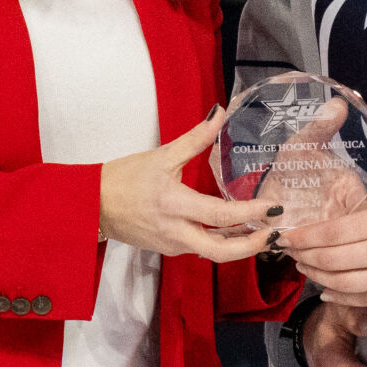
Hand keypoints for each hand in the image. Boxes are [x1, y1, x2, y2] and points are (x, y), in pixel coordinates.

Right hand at [100, 108, 284, 260]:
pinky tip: (233, 231)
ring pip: (212, 253)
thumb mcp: (162, 155)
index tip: (272, 207)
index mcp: (174, 204)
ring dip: (239, 246)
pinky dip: (220, 242)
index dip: (250, 213)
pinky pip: (199, 249)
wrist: (93, 204)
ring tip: (261, 232)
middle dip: (251, 246)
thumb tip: (219, 113)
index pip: (220, 215)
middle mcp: (175, 231)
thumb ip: (195, 138)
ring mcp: (171, 244)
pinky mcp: (167, 249)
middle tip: (274, 233)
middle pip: (221, 251)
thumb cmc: (125, 178)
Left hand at [283, 117, 366, 307]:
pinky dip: (342, 297)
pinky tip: (328, 291)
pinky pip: (365, 300)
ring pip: (344, 284)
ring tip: (303, 268)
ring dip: (318, 277)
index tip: (286, 234)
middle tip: (287, 251)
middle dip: (305, 256)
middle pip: (331, 261)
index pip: (334, 232)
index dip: (305, 236)